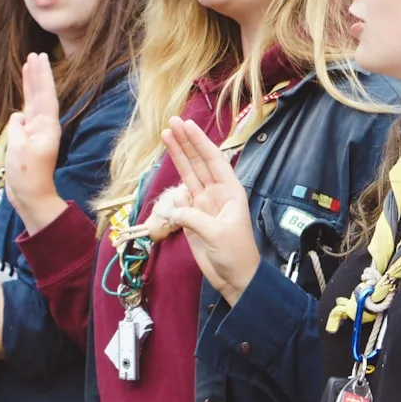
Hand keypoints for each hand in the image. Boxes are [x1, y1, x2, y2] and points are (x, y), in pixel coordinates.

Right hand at [4, 53, 64, 232]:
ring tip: (28, 65)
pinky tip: (24, 92)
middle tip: (35, 54)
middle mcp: (45, 126)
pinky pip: (27, 113)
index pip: (45, 95)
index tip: (39, 58)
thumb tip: (17, 117)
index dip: (42, 76)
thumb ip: (17, 129)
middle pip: (41, 94)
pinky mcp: (29, 138)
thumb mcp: (19, 150)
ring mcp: (37, 132)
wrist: (30, 196)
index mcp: (47, 127)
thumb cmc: (27, 175)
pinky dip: (25, 100)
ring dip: (32, 83)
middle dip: (38, 74)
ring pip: (35, 101)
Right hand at [161, 118, 259, 305]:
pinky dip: (174, 187)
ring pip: (188, 174)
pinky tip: (170, 179)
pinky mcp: (193, 217)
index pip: (213, 160)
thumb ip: (194, 218)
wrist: (235, 279)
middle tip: (172, 122)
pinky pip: (180, 197)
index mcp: (230, 190)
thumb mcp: (217, 234)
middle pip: (199, 161)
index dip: (199, 141)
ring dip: (178, 156)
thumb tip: (175, 209)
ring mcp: (204, 203)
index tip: (187, 125)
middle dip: (186, 142)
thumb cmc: (235, 255)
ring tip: (165, 136)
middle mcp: (217, 192)